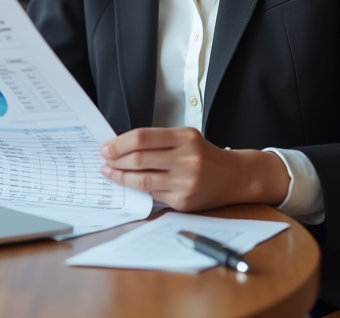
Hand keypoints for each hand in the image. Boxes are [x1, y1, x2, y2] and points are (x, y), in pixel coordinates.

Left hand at [99, 127, 289, 211]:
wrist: (234, 177)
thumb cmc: (205, 155)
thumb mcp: (186, 138)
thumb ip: (158, 141)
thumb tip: (121, 147)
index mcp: (186, 138)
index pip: (143, 137)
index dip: (119, 142)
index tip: (106, 146)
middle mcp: (187, 160)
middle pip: (139, 159)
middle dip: (116, 159)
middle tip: (104, 159)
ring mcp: (186, 183)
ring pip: (142, 180)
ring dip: (120, 177)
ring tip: (110, 172)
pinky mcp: (184, 202)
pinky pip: (153, 195)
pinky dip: (137, 189)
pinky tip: (129, 184)